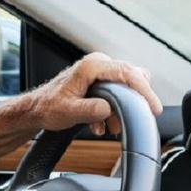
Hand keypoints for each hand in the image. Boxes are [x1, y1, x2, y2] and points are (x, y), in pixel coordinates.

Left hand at [24, 53, 161, 134]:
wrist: (37, 109)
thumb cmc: (48, 107)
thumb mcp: (68, 112)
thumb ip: (90, 110)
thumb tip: (108, 109)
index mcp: (92, 66)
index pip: (128, 73)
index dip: (144, 91)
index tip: (153, 107)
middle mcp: (99, 64)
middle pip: (133, 76)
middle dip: (135, 101)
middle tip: (134, 119)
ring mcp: (100, 71)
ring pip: (127, 85)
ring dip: (123, 108)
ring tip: (109, 126)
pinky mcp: (100, 80)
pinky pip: (119, 91)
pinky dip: (116, 109)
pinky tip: (102, 123)